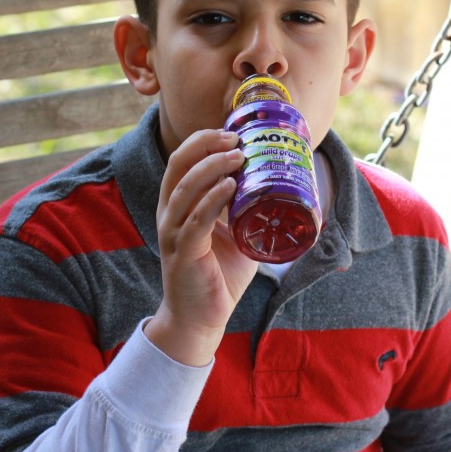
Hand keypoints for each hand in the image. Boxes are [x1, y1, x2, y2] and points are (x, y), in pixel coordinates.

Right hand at [145, 129, 257, 366]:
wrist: (199, 319)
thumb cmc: (217, 274)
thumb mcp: (233, 233)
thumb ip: (244, 210)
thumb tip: (281, 187)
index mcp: (177, 204)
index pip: (182, 160)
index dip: (203, 141)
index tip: (232, 133)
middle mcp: (169, 213)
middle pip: (179, 165)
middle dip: (205, 145)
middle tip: (236, 139)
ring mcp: (173, 232)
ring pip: (185, 188)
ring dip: (212, 167)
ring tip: (238, 156)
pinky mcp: (183, 253)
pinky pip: (196, 220)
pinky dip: (213, 199)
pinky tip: (230, 187)